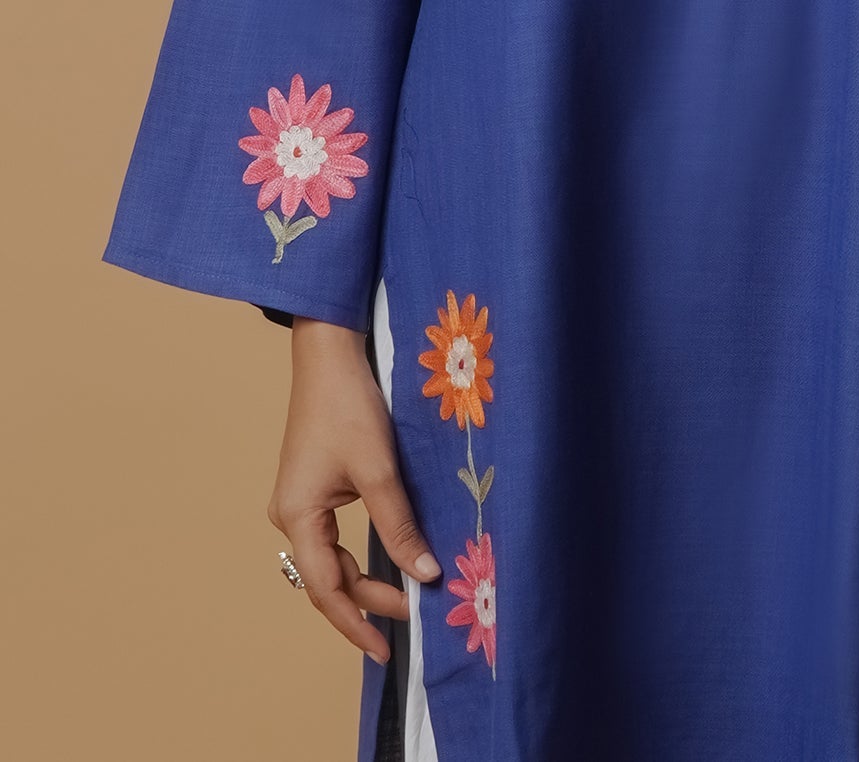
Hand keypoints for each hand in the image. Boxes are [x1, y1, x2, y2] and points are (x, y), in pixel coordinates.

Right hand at [267, 317, 442, 663]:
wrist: (330, 353)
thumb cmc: (349, 406)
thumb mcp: (379, 470)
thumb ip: (400, 526)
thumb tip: (425, 575)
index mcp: (297, 516)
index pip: (327, 589)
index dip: (357, 622)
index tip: (388, 649)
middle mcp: (290, 515)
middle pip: (328, 577)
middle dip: (368, 602)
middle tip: (411, 621)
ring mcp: (299, 501)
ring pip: (332, 559)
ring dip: (365, 580)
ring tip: (403, 601)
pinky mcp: (313, 487)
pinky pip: (334, 537)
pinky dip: (361, 555)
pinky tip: (387, 564)